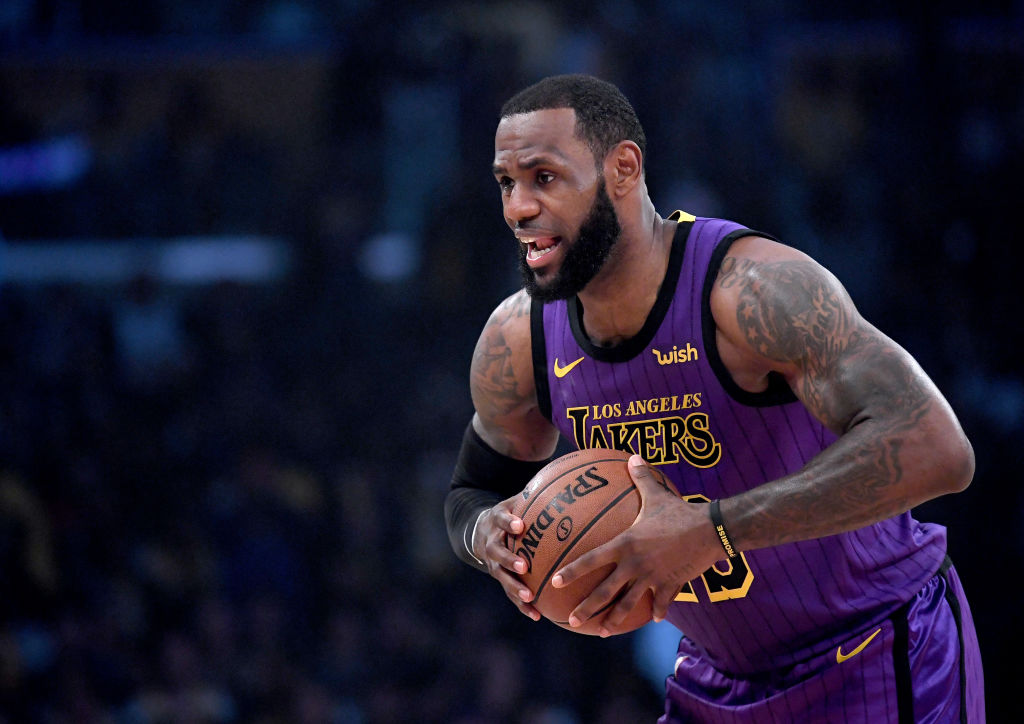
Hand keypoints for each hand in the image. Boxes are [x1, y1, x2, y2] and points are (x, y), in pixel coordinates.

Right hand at [473, 496, 541, 621]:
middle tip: (524, 566)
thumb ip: (535, 494)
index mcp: (496, 520)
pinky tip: (537, 615)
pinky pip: (509, 593)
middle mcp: (491, 542)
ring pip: (501, 577)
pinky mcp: (500, 577)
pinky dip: (522, 605)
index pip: (500, 518)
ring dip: (514, 587)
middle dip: (509, 560)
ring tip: (529, 596)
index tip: (519, 525)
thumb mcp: (515, 500)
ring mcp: (493, 563)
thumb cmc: (509, 513)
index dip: (508, 521)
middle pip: (497, 552)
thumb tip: (565, 481)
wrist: (480, 530)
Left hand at [551, 455, 720, 635]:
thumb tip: (633, 457)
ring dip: (614, 619)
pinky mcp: (671, 585)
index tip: (555, 581)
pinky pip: (660, 602)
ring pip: (629, 604)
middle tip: (572, 620)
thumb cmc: (680, 511)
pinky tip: (653, 618)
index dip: (572, 571)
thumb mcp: (657, 493)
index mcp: (625, 543)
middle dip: (587, 607)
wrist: (710, 530)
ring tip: (602, 632)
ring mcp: (652, 577)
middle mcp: (634, 564)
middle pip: (606, 591)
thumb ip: (641, 477)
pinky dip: (656, 610)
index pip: (591, 559)